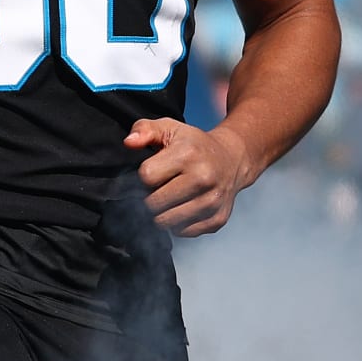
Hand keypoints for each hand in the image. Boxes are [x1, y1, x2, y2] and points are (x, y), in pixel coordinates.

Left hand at [124, 118, 253, 237]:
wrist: (232, 160)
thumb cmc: (194, 144)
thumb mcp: (169, 128)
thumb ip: (144, 129)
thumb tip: (129, 142)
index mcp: (188, 154)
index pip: (146, 176)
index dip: (145, 175)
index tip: (155, 170)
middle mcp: (203, 179)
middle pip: (153, 203)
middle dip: (150, 197)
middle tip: (161, 187)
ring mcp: (212, 202)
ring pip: (166, 222)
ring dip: (162, 213)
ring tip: (170, 198)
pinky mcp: (217, 220)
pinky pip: (183, 233)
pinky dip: (178, 224)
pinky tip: (183, 207)